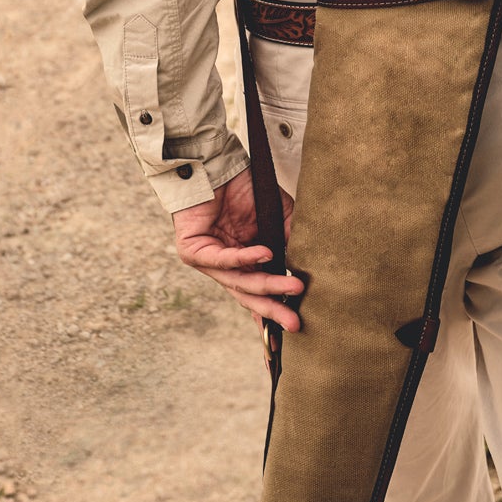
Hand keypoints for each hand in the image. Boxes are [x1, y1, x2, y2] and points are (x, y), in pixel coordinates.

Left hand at [172, 168, 302, 330]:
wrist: (216, 165)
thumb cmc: (245, 189)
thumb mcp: (277, 217)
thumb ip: (290, 240)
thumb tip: (308, 266)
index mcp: (243, 263)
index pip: (256, 295)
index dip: (271, 316)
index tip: (289, 337)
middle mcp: (225, 267)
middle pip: (249, 296)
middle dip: (273, 311)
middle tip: (295, 323)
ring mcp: (208, 261)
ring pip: (239, 282)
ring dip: (267, 285)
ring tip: (293, 287)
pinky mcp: (192, 252)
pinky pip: (223, 260)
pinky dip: (246, 258)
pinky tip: (266, 254)